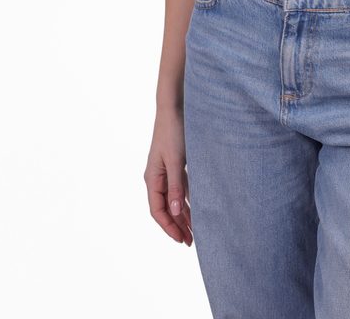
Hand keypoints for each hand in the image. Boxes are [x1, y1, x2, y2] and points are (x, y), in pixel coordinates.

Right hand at [144, 109, 192, 245]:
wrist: (174, 107)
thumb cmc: (173, 131)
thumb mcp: (176, 161)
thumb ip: (176, 186)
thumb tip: (175, 212)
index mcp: (152, 178)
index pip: (157, 211)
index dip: (169, 227)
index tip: (182, 240)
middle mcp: (157, 177)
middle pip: (165, 208)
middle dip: (177, 225)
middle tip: (191, 242)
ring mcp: (166, 170)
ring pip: (174, 199)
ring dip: (184, 214)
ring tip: (195, 229)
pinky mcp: (176, 163)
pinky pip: (181, 187)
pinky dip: (188, 198)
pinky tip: (197, 207)